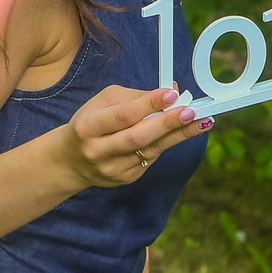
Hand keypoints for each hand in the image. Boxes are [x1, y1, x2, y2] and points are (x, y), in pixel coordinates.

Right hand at [58, 85, 210, 187]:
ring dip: (178, 135)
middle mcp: (99, 151)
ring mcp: (112, 169)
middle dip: (167, 123)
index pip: (123, 115)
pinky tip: (180, 133)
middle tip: (190, 111)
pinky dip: (166, 143)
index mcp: (89, 127)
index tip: (172, 93)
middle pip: (138, 137)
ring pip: (151, 150)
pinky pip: (151, 158)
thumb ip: (135, 96)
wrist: (71, 160)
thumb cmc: (90, 122)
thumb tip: (170, 93)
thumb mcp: (103, 102)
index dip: (149, 104)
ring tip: (200, 122)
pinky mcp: (125, 179)